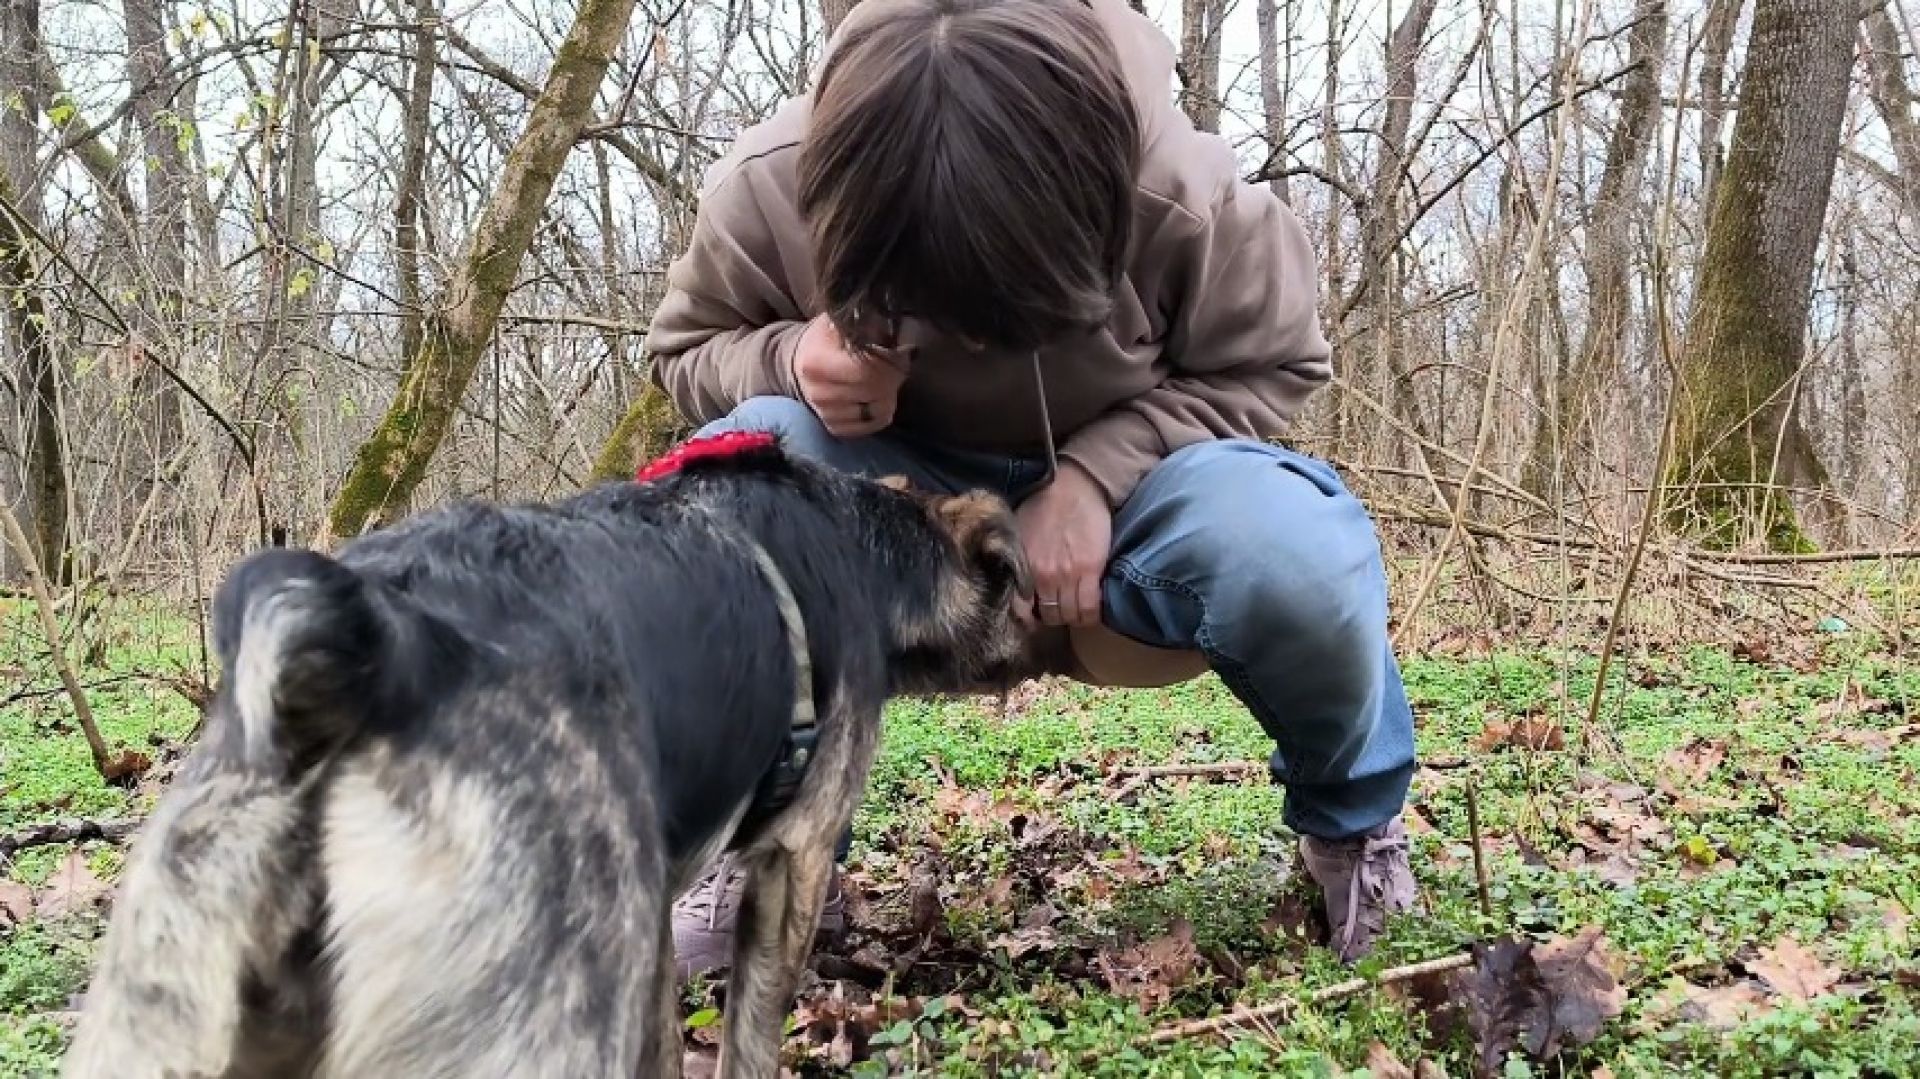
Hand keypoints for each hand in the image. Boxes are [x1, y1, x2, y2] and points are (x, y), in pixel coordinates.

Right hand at [794, 315, 908, 437]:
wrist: (801, 360)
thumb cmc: (827, 338)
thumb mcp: (842, 321)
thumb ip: (869, 325)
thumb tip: (903, 335)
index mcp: (817, 364)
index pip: (867, 371)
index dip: (890, 363)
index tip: (900, 353)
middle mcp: (819, 394)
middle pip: (875, 392)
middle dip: (893, 378)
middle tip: (897, 366)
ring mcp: (826, 414)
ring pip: (878, 412)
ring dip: (889, 395)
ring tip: (884, 379)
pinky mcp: (835, 428)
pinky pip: (872, 426)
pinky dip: (881, 412)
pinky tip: (878, 396)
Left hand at [1014, 463, 1111, 628]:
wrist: (1073, 486)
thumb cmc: (1043, 505)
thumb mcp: (1017, 533)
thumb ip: (1014, 559)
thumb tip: (1011, 580)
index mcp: (1022, 566)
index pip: (1020, 610)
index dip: (1029, 619)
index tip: (1035, 619)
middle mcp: (1042, 575)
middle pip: (1049, 615)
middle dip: (1053, 617)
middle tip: (1059, 610)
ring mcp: (1067, 575)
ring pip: (1069, 615)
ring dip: (1072, 617)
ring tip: (1075, 610)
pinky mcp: (1091, 570)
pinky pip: (1090, 608)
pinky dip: (1090, 615)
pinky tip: (1090, 611)